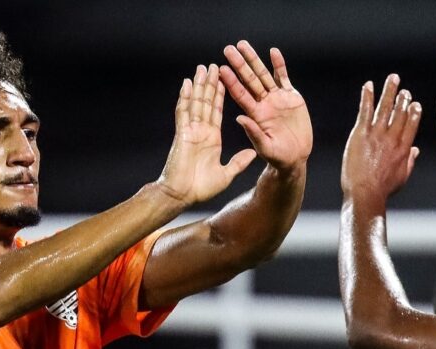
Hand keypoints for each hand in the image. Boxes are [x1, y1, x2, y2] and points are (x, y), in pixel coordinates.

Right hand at [157, 64, 256, 206]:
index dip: (221, 95)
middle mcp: (200, 131)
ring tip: (203, 68)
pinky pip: (183, 112)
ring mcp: (190, 131)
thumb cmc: (201, 188)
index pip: (217, 111)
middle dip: (210, 84)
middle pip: (206, 102)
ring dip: (199, 85)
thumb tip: (253, 153)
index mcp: (211, 138)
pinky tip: (187, 83)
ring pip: (195, 103)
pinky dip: (184, 98)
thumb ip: (238, 162)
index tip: (225, 80)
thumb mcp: (226, 173)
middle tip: (214, 65)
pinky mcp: (182, 134)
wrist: (183, 195)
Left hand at [220, 41, 312, 170]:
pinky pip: (283, 78)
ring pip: (263, 75)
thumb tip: (238, 118)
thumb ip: (253, 133)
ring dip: (254, 60)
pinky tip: (273, 52)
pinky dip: (279, 65)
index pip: (240, 95)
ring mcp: (277, 99)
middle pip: (249, 80)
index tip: (221, 70)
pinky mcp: (291, 97)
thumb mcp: (265, 148)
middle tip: (228, 49)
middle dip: (239, 65)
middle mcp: (263, 104)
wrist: (295, 157)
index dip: (231, 82)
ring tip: (243, 44)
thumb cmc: (277, 157)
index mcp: (255, 115)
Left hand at [340, 74, 421, 199]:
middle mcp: (392, 138)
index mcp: (404, 148)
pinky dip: (368, 97)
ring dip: (389, 91)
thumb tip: (416, 151)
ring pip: (385, 107)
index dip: (414, 112)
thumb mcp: (402, 176)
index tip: (415, 104)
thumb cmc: (383, 189)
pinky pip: (365, 111)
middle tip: (404, 90)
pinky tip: (369, 86)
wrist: (365, 192)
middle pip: (400, 113)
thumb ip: (410, 161)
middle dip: (403, 100)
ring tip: (393, 79)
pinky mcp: (361, 133)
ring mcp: (377, 134)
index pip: (411, 124)